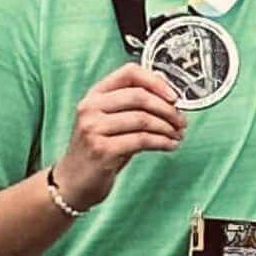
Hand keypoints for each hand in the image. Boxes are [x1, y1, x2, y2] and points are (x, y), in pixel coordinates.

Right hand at [56, 64, 183, 208]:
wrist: (74, 182)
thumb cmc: (98, 150)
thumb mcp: (111, 122)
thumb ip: (133, 107)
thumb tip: (169, 97)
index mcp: (95, 95)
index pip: (129, 73)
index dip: (156, 82)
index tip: (174, 97)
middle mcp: (91, 108)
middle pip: (139, 96)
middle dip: (168, 109)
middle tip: (182, 121)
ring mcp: (94, 128)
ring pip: (143, 119)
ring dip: (168, 128)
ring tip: (177, 135)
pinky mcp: (102, 150)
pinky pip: (142, 140)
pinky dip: (162, 142)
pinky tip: (169, 146)